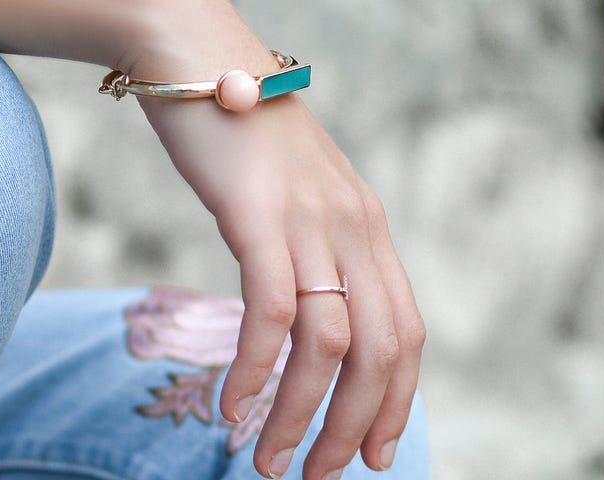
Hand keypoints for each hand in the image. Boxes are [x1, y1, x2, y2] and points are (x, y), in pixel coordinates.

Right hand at [138, 89, 424, 478]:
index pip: (406, 334)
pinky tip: (233, 405)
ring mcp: (311, 221)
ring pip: (327, 344)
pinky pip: (270, 311)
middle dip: (353, 427)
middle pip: (380, 351)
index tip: (371, 454)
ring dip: (298, 414)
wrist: (197, 55)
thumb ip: (312, 249)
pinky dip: (254, 368)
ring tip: (267, 460)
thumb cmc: (238, 131)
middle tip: (317, 476)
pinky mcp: (259, 215)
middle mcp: (353, 228)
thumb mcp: (294, 197)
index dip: (396, 403)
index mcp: (367, 230)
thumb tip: (307, 314)